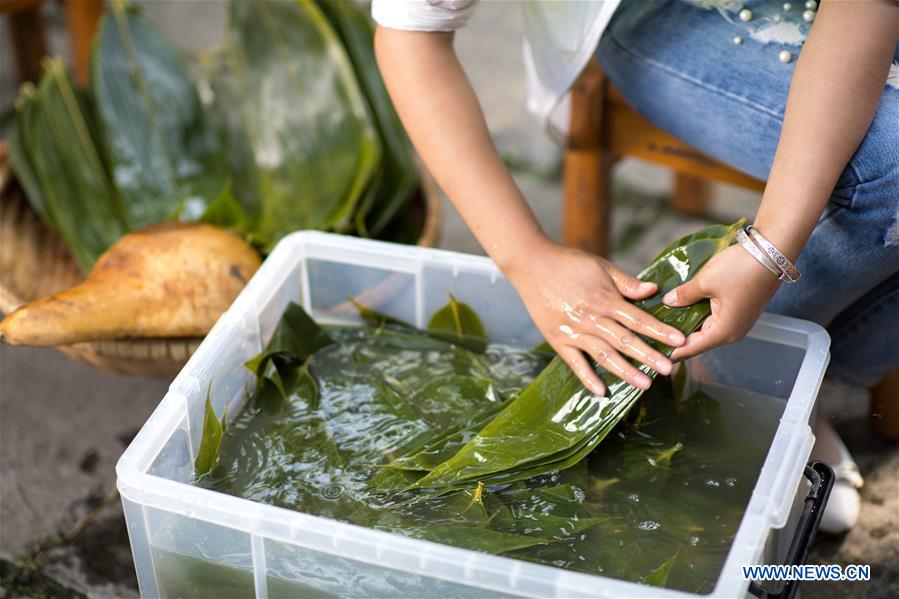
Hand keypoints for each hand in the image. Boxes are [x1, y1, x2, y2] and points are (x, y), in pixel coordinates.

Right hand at [504, 239, 686, 395]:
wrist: (531, 264)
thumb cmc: (568, 263)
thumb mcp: (601, 266)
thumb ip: (627, 283)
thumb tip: (653, 290)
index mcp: (604, 299)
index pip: (637, 318)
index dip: (659, 330)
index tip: (679, 341)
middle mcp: (591, 318)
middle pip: (624, 340)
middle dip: (648, 355)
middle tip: (668, 369)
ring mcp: (574, 331)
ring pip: (603, 354)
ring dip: (625, 370)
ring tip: (644, 384)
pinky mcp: (558, 340)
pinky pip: (574, 362)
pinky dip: (587, 377)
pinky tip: (601, 391)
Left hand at [663, 244, 781, 360]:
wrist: (772, 252)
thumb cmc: (739, 269)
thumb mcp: (705, 282)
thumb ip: (684, 295)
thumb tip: (669, 302)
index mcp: (724, 332)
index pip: (690, 348)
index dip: (670, 350)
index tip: (652, 354)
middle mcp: (732, 332)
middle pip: (697, 340)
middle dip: (676, 338)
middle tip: (652, 337)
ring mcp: (738, 321)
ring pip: (705, 329)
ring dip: (687, 325)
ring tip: (663, 323)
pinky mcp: (740, 310)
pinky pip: (714, 318)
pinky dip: (697, 315)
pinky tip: (682, 309)